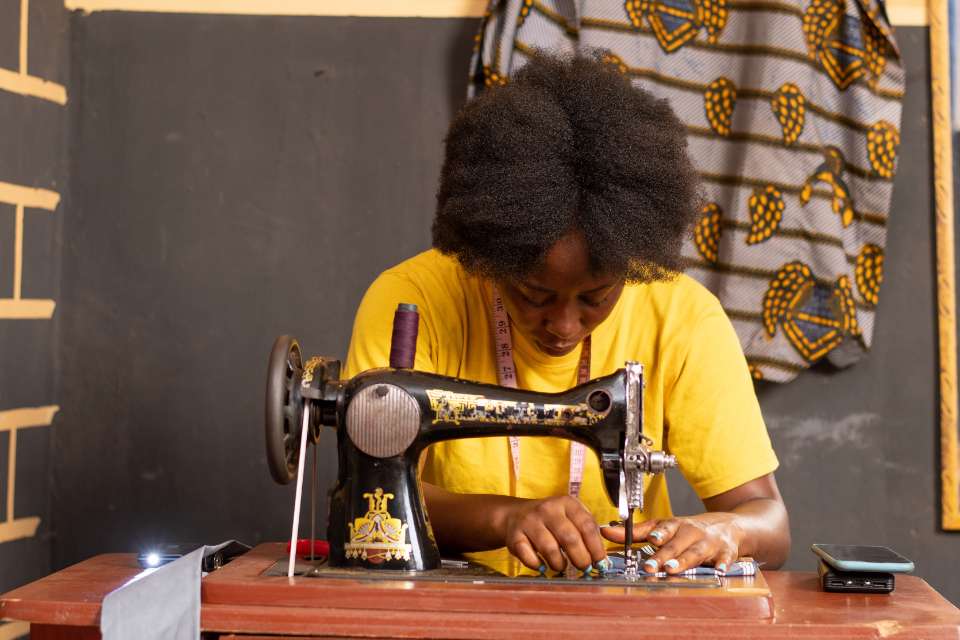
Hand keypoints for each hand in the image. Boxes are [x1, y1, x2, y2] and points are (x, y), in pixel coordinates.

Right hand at [502, 495, 608, 571]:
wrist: (515, 514)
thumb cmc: (550, 520)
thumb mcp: (570, 516)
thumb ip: (587, 532)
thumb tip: (602, 559)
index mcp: (567, 503)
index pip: (587, 525)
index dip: (596, 547)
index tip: (600, 562)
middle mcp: (548, 509)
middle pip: (570, 538)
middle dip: (581, 559)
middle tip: (583, 568)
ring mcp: (530, 521)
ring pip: (550, 549)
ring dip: (560, 564)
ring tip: (562, 566)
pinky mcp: (515, 536)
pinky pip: (530, 557)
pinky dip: (538, 566)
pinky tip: (542, 565)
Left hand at [601, 513, 743, 573]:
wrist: (728, 526)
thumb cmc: (689, 529)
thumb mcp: (664, 526)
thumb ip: (636, 532)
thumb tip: (605, 531)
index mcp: (675, 526)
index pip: (664, 528)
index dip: (657, 533)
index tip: (651, 539)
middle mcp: (691, 532)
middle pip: (676, 545)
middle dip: (663, 555)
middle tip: (650, 566)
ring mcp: (709, 543)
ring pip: (695, 553)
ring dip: (684, 561)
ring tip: (672, 570)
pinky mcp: (726, 553)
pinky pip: (725, 559)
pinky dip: (723, 565)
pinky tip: (719, 571)